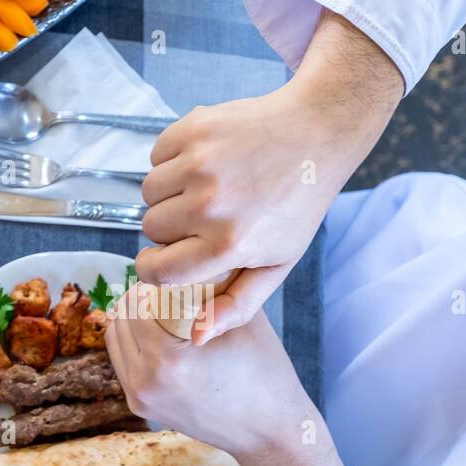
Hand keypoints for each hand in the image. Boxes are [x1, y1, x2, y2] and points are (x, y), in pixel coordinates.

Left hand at [106, 287, 346, 465]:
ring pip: (115, 341)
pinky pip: (123, 363)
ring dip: (132, 321)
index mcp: (167, 359)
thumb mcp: (241, 320)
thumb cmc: (264, 373)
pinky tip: (159, 335)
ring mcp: (140, 399)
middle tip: (165, 290)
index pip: (136, 303)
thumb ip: (211, 287)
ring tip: (160, 311)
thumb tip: (188, 260)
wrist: (270, 431)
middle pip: (120, 320)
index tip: (171, 277)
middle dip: (138, 300)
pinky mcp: (141, 408)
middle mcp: (145, 382)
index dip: (151, 284)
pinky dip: (134, 343)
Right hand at [137, 10, 402, 343]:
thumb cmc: (297, 206)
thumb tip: (195, 336)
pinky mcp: (193, 129)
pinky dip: (171, 160)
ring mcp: (199, 163)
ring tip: (202, 191)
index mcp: (229, 244)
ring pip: (148, 191)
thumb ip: (236, 304)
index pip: (156, 271)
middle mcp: (210, 204)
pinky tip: (204, 163)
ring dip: (167, 194)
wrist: (317, 134)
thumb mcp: (277, 263)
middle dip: (168, 228)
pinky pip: (156, 155)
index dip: (153, 268)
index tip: (162, 261)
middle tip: (200, 220)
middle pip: (150, 228)